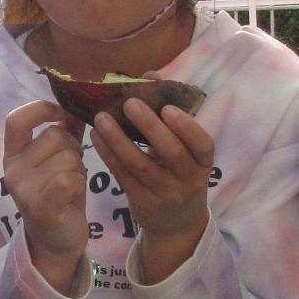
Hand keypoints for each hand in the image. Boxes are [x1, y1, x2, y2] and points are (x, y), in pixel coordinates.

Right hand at [3, 100, 88, 293]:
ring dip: (79, 168)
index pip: (16, 120)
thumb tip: (77, 103)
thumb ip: (65, 132)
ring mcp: (23, 189)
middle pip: (54, 136)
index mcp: (12, 154)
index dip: (42, 110)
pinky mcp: (40, 206)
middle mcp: (12, 170)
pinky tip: (74, 194)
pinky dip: (80, 183)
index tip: (61, 114)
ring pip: (68, 157)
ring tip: (72, 183)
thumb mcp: (58, 160)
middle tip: (72, 167)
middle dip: (74, 148)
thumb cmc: (60, 194)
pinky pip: (70, 178)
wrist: (56, 241)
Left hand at [89, 98, 213, 282]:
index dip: (187, 127)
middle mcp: (188, 180)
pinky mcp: (141, 202)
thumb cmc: (179, 173)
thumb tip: (150, 75)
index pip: (203, 145)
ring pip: (140, 165)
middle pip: (171, 153)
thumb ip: (169, 114)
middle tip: (129, 103)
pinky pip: (123, 176)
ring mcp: (164, 194)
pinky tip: (95, 136)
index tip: (169, 108)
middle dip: (150, 127)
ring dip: (118, 139)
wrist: (177, 224)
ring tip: (101, 117)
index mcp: (202, 162)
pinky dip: (108, 155)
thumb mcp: (184, 151)